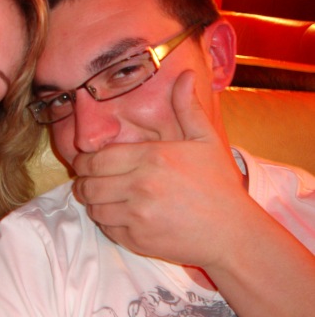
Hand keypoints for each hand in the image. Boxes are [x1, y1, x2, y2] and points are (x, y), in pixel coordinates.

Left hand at [72, 70, 262, 268]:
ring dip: (93, 203)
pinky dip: (107, 222)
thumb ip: (187, 108)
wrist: (232, 233)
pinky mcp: (138, 241)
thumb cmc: (218, 184)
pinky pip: (107, 229)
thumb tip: (186, 75)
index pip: (96, 160)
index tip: (85, 163)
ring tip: (103, 198)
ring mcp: (137, 216)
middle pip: (88, 185)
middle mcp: (140, 186)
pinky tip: (119, 216)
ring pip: (94, 208)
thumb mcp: (205, 140)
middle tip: (88, 181)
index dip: (83, 163)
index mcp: (150, 158)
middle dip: (83, 182)